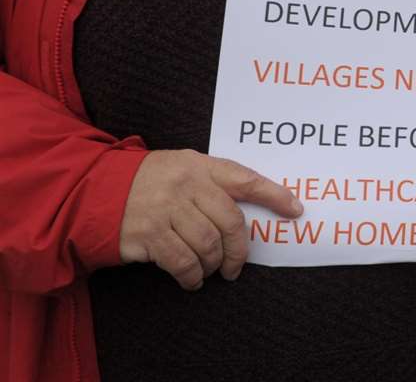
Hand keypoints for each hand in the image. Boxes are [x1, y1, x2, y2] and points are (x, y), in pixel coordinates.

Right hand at [118, 150, 300, 289]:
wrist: (91, 191)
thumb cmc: (145, 182)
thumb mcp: (179, 167)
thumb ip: (211, 182)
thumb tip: (247, 210)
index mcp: (198, 165)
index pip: (245, 179)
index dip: (275, 195)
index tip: (296, 210)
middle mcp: (185, 185)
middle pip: (230, 221)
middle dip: (240, 249)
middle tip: (236, 266)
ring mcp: (165, 209)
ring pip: (208, 244)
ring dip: (214, 264)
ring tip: (210, 270)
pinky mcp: (147, 235)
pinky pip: (183, 261)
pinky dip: (193, 276)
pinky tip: (192, 279)